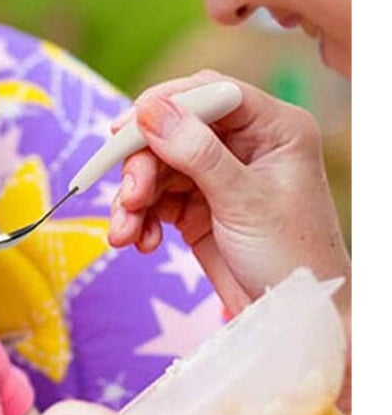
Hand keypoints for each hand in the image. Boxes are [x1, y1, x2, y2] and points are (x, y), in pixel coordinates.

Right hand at [108, 70, 350, 318]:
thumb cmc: (291, 258)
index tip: (123, 130)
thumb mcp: (244, 202)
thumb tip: (149, 108)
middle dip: (143, 165)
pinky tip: (139, 242)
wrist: (292, 320)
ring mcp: (219, 175)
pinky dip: (141, 219)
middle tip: (128, 198)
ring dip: (134, 198)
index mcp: (274, 128)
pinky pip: (156, 199)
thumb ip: (197, 153)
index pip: (211, 94)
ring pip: (158, 167)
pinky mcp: (198, 206)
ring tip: (124, 233)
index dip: (163, 105)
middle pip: (174, 130)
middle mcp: (245, 144)